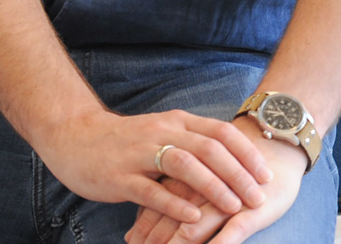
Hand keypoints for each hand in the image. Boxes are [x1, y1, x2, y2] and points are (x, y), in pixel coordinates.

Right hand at [36, 107, 273, 228]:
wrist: (74, 137)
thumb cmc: (125, 140)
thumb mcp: (162, 133)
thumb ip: (191, 142)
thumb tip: (230, 159)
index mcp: (176, 122)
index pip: (220, 132)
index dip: (247, 152)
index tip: (266, 174)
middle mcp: (162, 133)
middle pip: (209, 149)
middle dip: (239, 173)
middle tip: (258, 196)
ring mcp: (139, 154)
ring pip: (185, 165)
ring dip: (213, 186)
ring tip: (234, 206)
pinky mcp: (119, 176)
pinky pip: (152, 190)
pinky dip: (175, 204)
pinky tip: (194, 219)